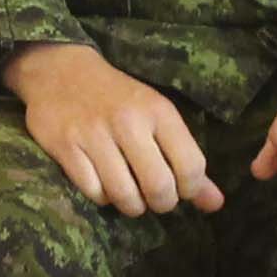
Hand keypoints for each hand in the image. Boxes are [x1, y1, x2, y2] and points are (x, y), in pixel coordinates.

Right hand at [9, 45, 222, 217]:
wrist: (60, 71)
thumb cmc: (118, 98)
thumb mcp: (157, 118)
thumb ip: (187, 160)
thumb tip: (215, 204)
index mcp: (158, 111)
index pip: (191, 167)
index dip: (190, 190)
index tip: (181, 188)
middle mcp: (128, 122)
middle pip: (159, 188)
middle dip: (161, 203)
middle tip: (155, 198)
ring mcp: (93, 134)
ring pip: (124, 196)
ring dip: (131, 205)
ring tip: (130, 194)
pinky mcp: (64, 145)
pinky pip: (93, 192)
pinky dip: (102, 197)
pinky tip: (103, 184)